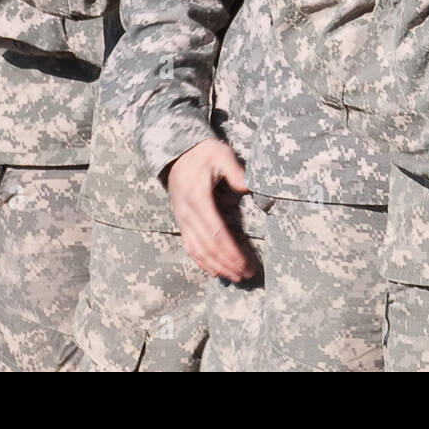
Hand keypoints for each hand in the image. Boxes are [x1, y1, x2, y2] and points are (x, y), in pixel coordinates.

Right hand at [166, 137, 253, 281]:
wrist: (178, 152)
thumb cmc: (203, 153)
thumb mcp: (221, 154)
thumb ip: (235, 171)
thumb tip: (249, 188)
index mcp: (198, 199)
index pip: (216, 233)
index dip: (231, 251)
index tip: (246, 263)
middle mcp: (187, 213)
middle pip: (208, 246)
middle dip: (228, 263)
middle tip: (247, 274)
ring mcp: (182, 219)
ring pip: (198, 250)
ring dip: (216, 266)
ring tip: (235, 277)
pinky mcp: (181, 222)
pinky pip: (189, 246)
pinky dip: (201, 262)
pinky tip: (214, 271)